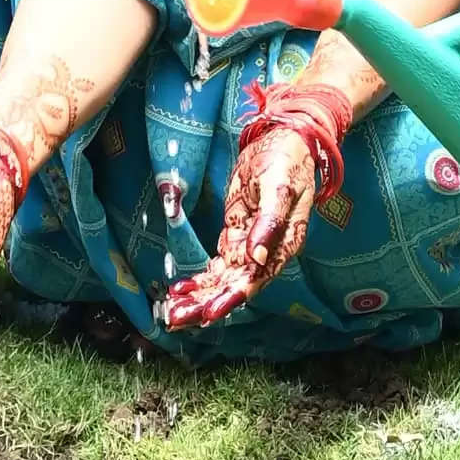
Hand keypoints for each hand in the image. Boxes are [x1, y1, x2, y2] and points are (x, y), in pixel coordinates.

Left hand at [158, 113, 320, 328]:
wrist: (285, 141)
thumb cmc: (287, 161)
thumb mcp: (280, 188)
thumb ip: (269, 223)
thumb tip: (256, 258)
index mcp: (283, 245)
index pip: (255, 280)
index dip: (231, 297)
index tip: (209, 312)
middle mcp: (266, 253)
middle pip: (234, 287)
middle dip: (206, 304)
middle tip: (177, 319)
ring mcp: (250, 246)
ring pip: (223, 281)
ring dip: (199, 298)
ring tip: (172, 312)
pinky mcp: (237, 236)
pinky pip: (217, 266)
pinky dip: (200, 280)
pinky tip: (180, 290)